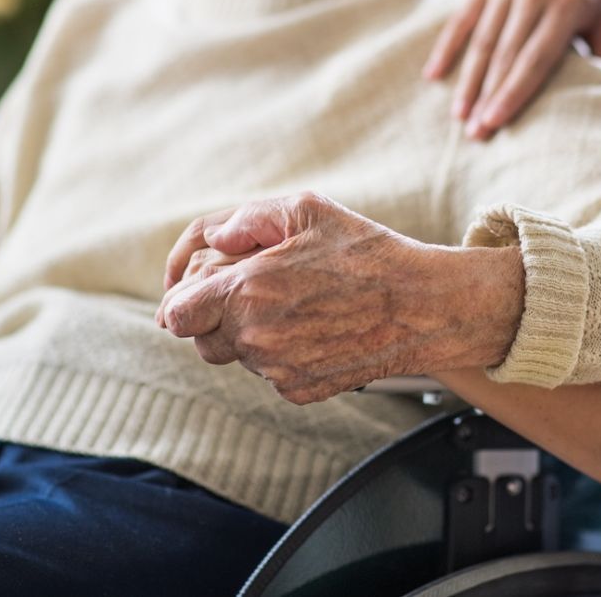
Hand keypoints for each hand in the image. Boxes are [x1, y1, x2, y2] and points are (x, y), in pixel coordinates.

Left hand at [159, 193, 523, 404]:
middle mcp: (255, 337)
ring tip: (295, 306)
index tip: (197, 293)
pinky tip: (315, 328)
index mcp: (246, 291)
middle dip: (216, 316)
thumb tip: (213, 239)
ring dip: (250, 335)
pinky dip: (282, 355)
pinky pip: (270, 375)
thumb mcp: (307, 210)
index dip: (183, 300)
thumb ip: (246, 219)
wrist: (423, 306)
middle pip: (201, 340)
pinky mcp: (299, 391)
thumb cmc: (368, 253)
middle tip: (254, 292)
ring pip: (237, 358)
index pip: (177, 314)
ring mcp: (277, 369)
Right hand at [424, 0, 600, 140]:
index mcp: (568, 2)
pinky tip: (433, 76)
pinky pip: (462, 17)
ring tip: (458, 117)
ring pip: (482, 41)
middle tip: (474, 135)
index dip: (514, 92)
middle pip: (505, 54)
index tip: (495, 122)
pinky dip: (446, 47)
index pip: (536, 58)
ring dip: (468, 81)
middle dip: (488, 97)